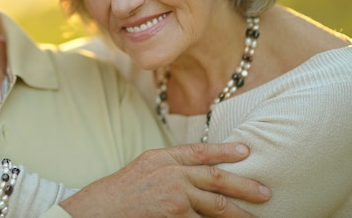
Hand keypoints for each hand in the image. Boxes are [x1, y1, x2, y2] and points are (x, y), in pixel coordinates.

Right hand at [61, 143, 270, 217]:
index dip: (224, 151)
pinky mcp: (174, 215)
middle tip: (265, 192)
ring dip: (237, 213)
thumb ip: (166, 168)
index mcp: (160, 158)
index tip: (246, 150)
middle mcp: (169, 173)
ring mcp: (174, 195)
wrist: (96, 212)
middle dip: (243, 185)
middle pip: (215, 177)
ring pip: (215, 204)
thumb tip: (192, 174)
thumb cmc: (114, 195)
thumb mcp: (140, 171)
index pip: (199, 151)